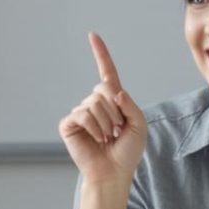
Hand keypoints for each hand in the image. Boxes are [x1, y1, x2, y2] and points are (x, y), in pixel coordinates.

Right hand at [58, 32, 146, 186]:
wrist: (113, 173)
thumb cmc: (127, 152)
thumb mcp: (139, 125)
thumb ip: (131, 105)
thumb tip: (114, 91)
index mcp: (112, 101)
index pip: (106, 72)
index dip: (100, 54)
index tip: (92, 35)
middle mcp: (94, 104)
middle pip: (103, 89)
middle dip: (115, 110)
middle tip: (116, 130)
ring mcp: (80, 113)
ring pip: (94, 103)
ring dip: (106, 123)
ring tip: (107, 138)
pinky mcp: (69, 124)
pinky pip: (83, 114)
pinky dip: (94, 128)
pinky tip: (97, 140)